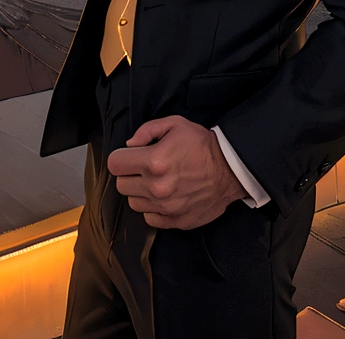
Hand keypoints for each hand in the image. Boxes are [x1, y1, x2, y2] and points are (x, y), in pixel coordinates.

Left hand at [106, 115, 247, 229]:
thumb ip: (147, 130)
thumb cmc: (202, 145)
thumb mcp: (174, 124)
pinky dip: (153, 208)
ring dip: (140, 192)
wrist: (230, 169)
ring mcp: (165, 207)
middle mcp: (157, 187)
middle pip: (121, 185)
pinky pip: (149, 218)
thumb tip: (130, 145)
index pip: (115, 164)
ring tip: (156, 182)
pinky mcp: (174, 221)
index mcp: (154, 161)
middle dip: (129, 174)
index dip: (121, 157)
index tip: (129, 156)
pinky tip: (164, 196)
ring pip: (133, 203)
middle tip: (143, 168)